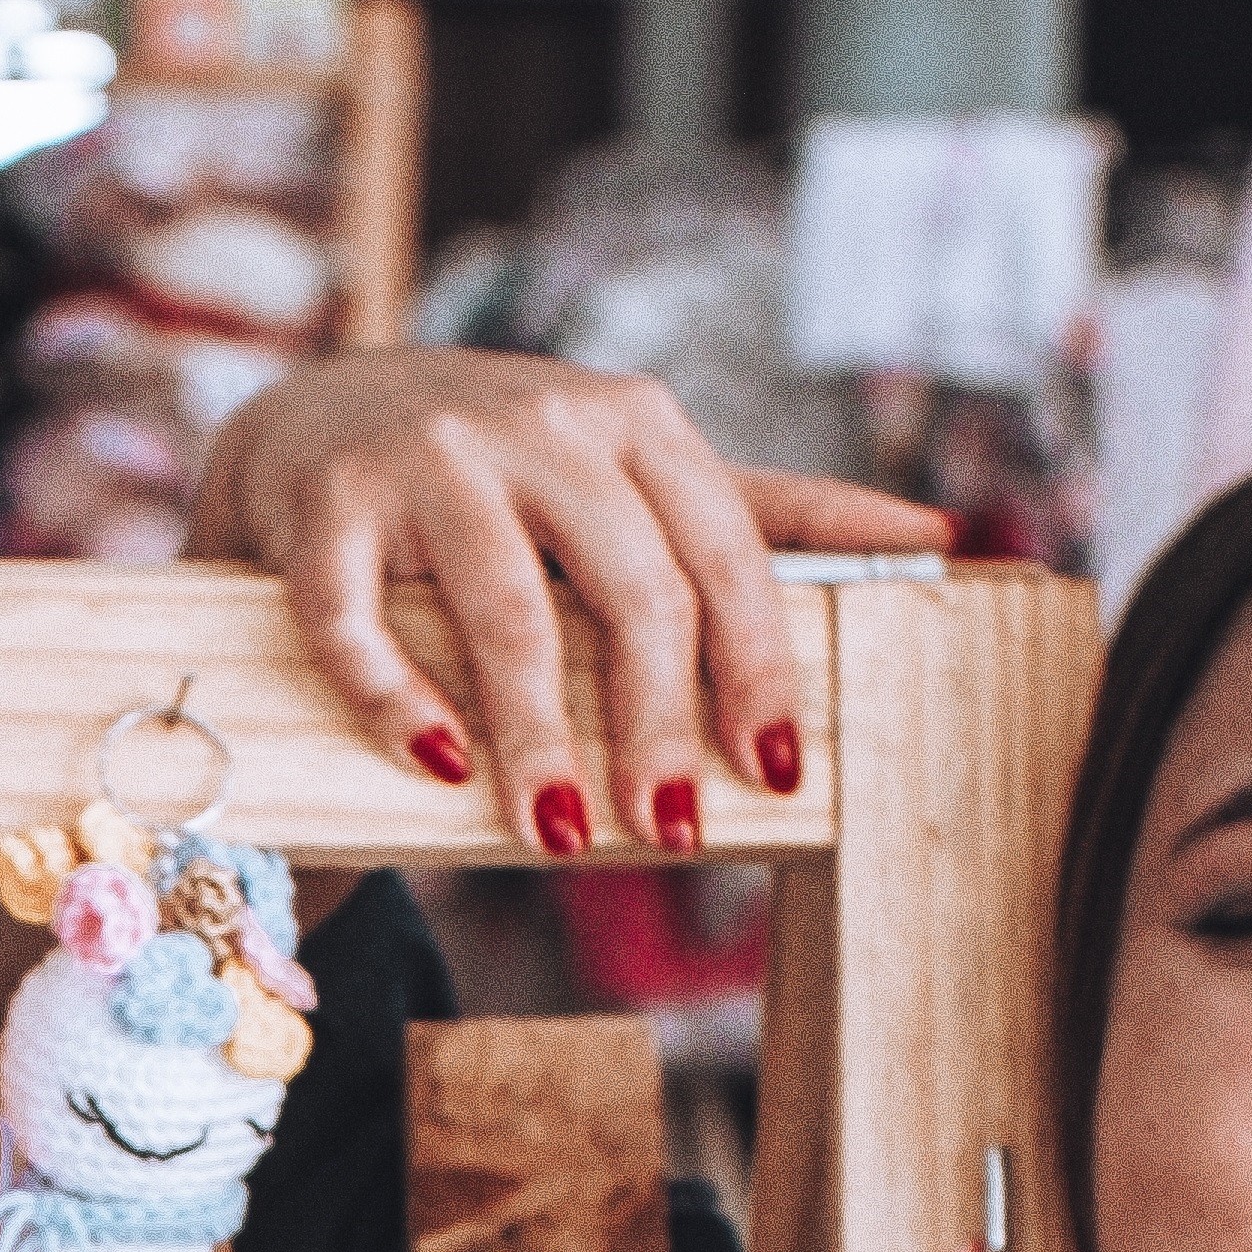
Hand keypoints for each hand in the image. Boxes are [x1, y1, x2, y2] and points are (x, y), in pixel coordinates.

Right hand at [186, 349, 947, 850]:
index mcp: (634, 419)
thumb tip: (934, 534)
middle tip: (666, 828)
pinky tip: (435, 764)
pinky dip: (394, 694)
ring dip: (536, 732)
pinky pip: (356, 616)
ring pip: (501, 607)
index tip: (773, 773)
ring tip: (557, 832)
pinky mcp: (324, 506)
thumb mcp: (638, 468)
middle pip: (625, 584)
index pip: (721, 551)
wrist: (318, 418)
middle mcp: (537, 422)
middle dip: (653, 718)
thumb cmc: (504, 467)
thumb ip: (772, 510)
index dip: (754, 667)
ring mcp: (424, 457)